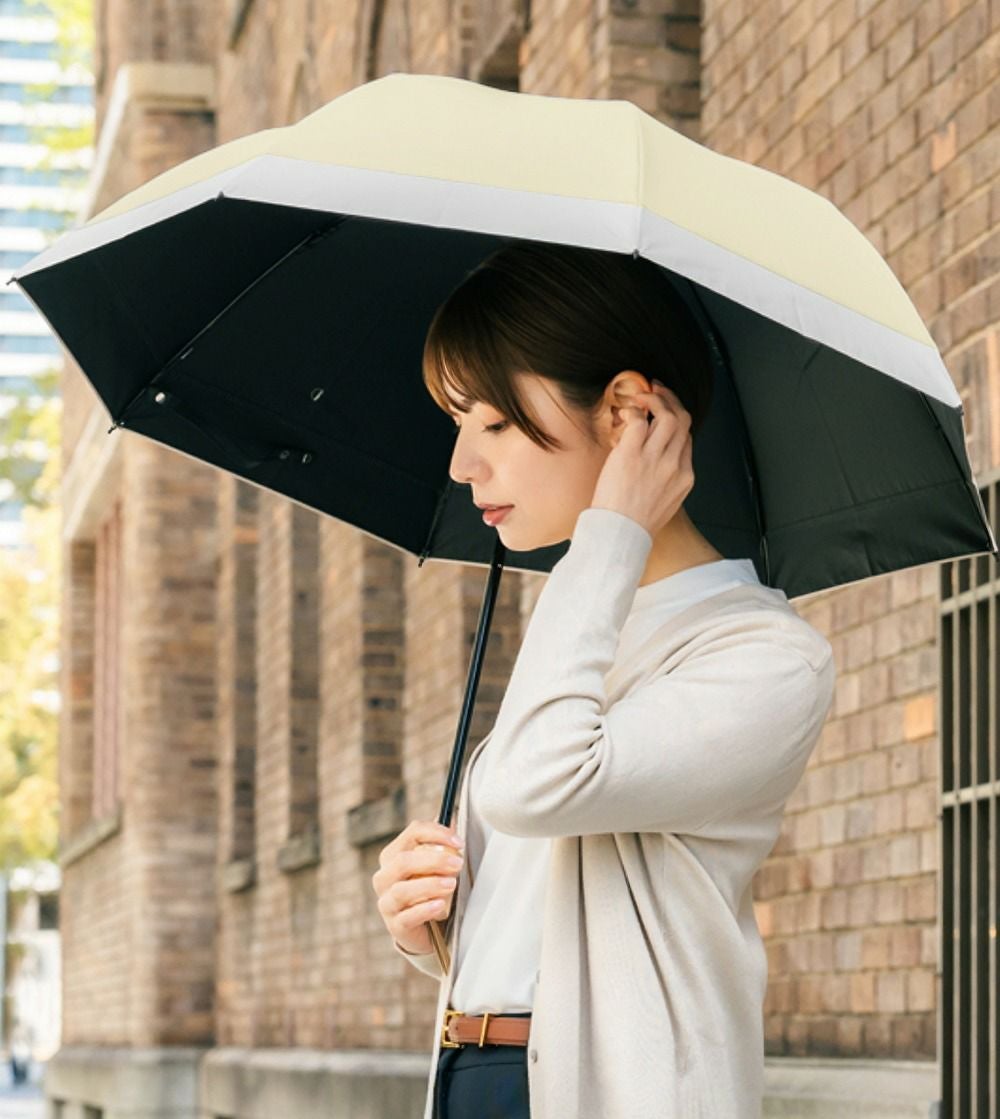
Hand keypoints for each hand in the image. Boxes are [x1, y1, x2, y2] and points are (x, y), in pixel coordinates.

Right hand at [372, 819, 464, 955]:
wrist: (426, 929)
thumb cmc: (430, 889)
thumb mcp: (435, 865)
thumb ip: (441, 843)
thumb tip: (454, 817)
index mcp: (393, 855)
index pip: (412, 833)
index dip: (436, 833)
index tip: (458, 842)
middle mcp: (384, 877)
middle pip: (403, 861)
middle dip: (433, 860)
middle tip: (457, 864)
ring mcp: (387, 902)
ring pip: (401, 890)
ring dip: (429, 884)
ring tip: (451, 884)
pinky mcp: (395, 925)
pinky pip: (407, 916)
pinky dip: (424, 909)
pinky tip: (439, 905)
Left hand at [589, 380, 693, 538]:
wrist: (620, 537)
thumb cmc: (634, 524)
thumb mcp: (663, 504)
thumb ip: (665, 481)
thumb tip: (655, 464)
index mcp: (684, 478)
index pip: (687, 439)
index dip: (677, 420)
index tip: (665, 413)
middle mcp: (674, 465)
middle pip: (682, 421)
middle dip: (671, 400)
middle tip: (657, 391)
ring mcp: (654, 459)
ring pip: (667, 415)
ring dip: (654, 398)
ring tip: (641, 395)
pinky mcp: (631, 455)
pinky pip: (638, 422)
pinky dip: (633, 411)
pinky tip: (626, 412)